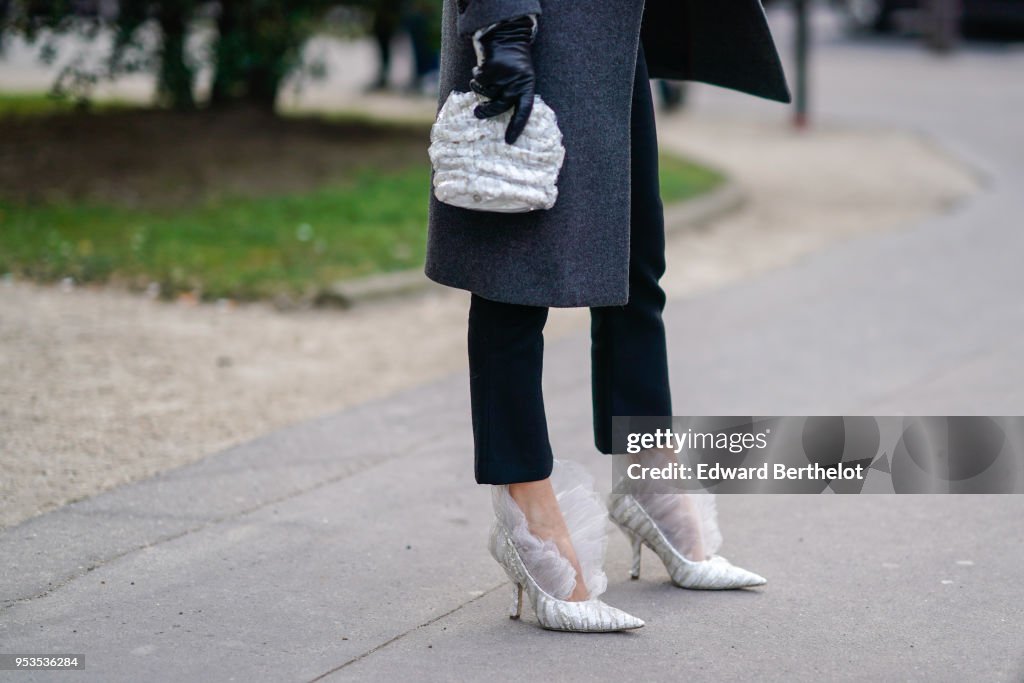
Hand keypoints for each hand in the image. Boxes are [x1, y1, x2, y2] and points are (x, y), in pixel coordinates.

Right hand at [469, 14, 536, 144]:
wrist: (507, 35)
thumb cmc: (513, 62)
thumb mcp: (520, 78)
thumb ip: (512, 94)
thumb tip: (494, 115)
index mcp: (527, 87)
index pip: (524, 112)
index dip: (517, 127)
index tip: (509, 141)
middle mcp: (516, 83)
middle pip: (499, 106)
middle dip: (486, 112)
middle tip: (477, 113)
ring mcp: (503, 76)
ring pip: (485, 92)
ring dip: (479, 87)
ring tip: (480, 81)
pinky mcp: (491, 67)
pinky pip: (478, 80)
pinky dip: (476, 75)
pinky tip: (481, 67)